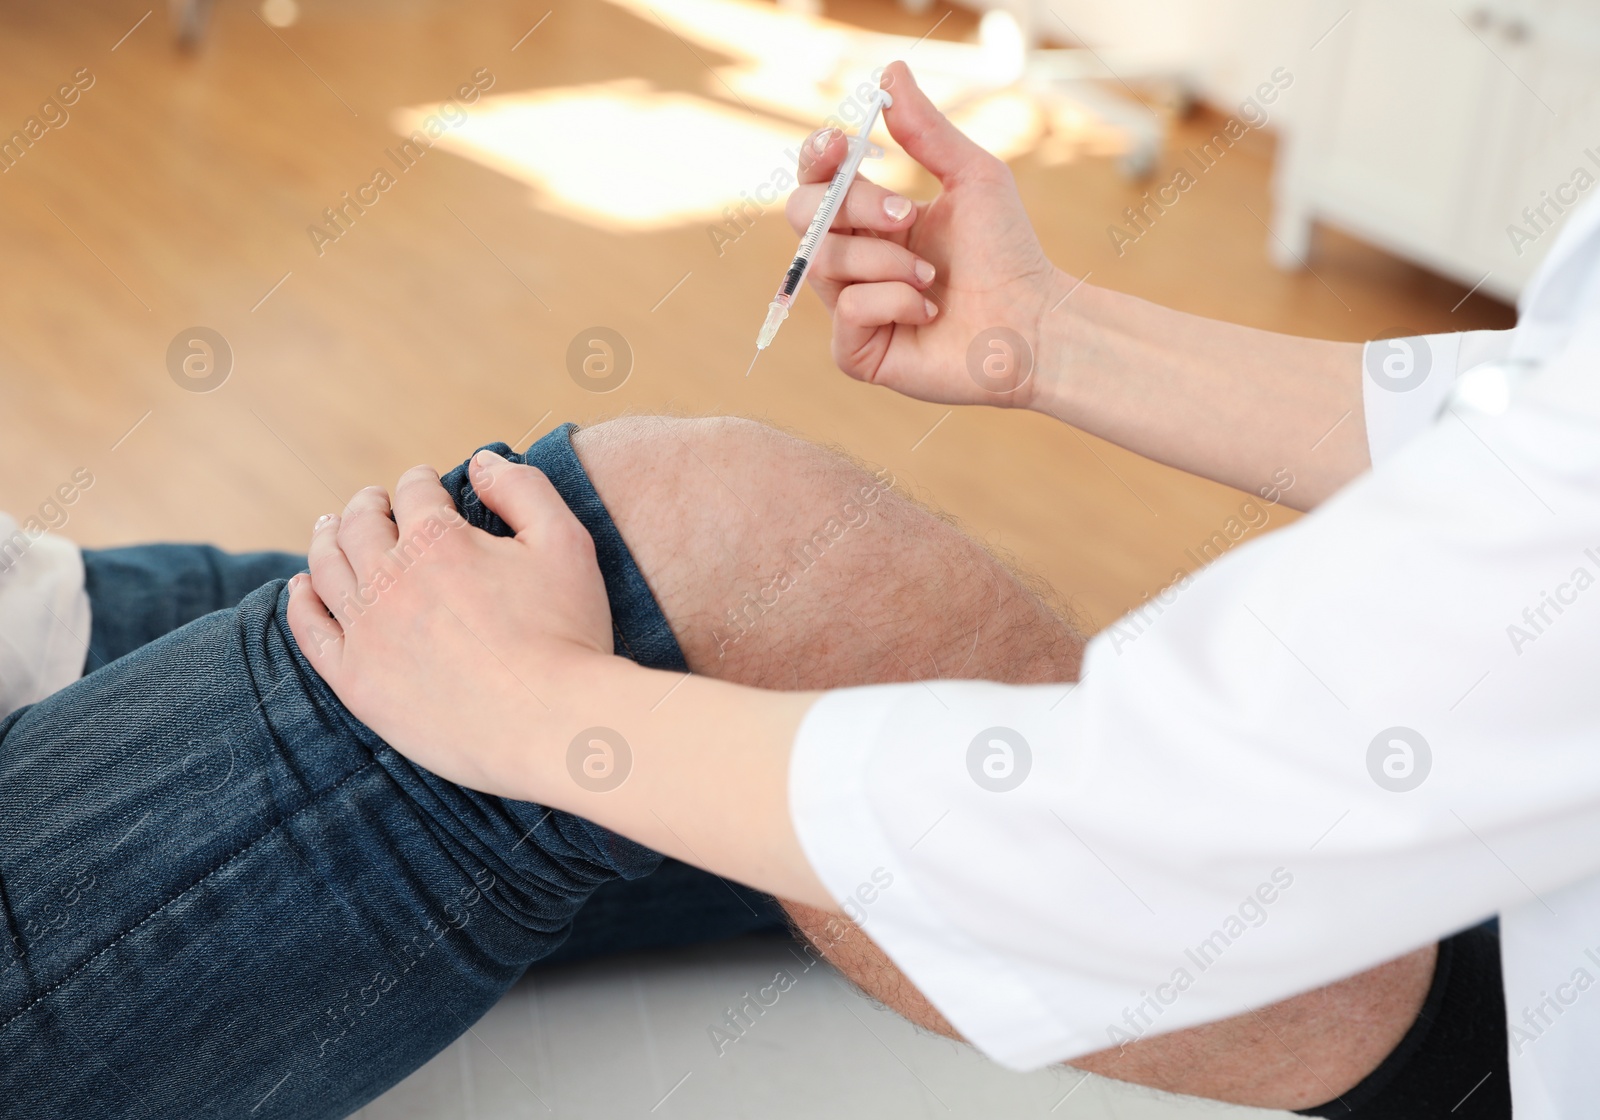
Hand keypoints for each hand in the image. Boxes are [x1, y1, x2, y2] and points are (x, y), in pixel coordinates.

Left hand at [285, 450, 613, 797]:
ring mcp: (366, 630)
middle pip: (360, 524)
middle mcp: (390, 577)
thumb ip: (524, 490)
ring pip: (326, 568)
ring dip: (326, 539)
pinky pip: (310, 630)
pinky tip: (302, 589)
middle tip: (373, 502)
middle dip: (368, 504)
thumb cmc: (568, 633)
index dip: (420, 481)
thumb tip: (482, 460)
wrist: (550, 723)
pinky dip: (301, 601)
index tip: (426, 483)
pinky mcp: (355, 679)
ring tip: (329, 529)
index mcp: (438, 539)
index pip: (414, 491)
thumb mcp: (566, 543)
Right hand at [786, 60, 1076, 407]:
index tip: (841, 143)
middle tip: (907, 215)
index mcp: (871, 219)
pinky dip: (896, 302)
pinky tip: (930, 313)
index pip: (816, 180)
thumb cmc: (1007, 254)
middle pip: (802, 213)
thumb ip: (926, 130)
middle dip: (854, 206)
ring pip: (823, 261)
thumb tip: (891, 71)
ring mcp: (849, 307)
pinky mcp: (855, 351)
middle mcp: (852, 260)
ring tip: (933, 278)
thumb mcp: (972, 177)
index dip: (817, 158)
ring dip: (888, 261)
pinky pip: (847, 310)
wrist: (1034, 324)